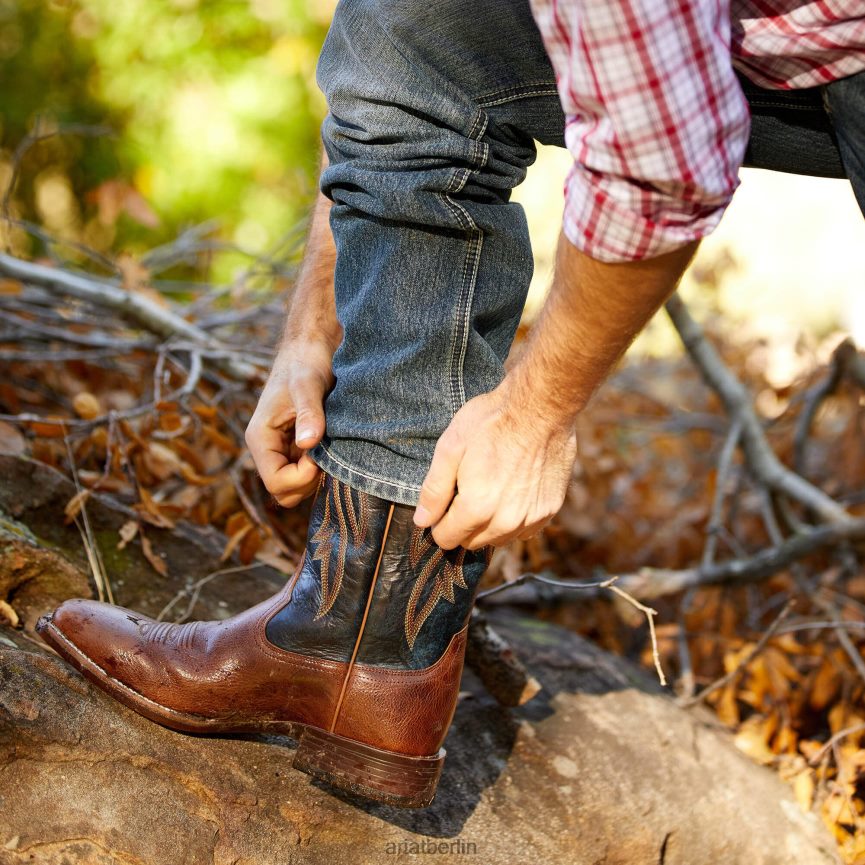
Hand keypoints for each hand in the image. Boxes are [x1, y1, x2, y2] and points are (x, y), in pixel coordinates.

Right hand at [245, 341, 334, 508]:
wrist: (310, 350)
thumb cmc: (306, 363)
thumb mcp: (308, 384)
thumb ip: (309, 413)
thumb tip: (308, 443)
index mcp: (259, 438)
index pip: (275, 482)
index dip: (301, 478)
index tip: (320, 454)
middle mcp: (266, 448)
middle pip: (284, 493)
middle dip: (308, 481)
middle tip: (326, 452)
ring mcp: (280, 451)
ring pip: (295, 488)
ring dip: (314, 476)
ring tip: (328, 446)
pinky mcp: (295, 449)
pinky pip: (305, 475)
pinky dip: (319, 469)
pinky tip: (330, 446)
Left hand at [413, 379, 577, 549]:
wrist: (540, 406)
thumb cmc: (491, 421)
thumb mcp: (450, 448)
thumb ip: (434, 490)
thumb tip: (422, 521)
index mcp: (477, 508)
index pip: (447, 538)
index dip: (440, 522)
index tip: (445, 501)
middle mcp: (506, 521)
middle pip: (472, 542)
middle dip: (463, 523)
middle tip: (467, 490)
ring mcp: (531, 517)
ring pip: (499, 539)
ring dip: (489, 524)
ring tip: (491, 488)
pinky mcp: (550, 509)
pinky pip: (525, 530)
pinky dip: (515, 519)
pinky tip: (512, 491)